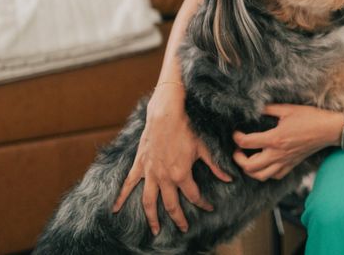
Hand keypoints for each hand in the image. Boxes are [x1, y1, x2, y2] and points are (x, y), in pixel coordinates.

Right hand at [112, 83, 231, 234]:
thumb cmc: (187, 128)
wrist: (166, 114)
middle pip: (171, 205)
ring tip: (155, 230)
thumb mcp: (204, 148)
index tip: (209, 207)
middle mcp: (164, 177)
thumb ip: (215, 166)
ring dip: (151, 218)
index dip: (203, 203)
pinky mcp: (140, 165)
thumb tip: (229, 178)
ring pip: (149, 202)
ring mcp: (150, 172)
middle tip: (184, 228)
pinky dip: (120, 197)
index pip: (194, 196)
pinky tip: (115, 210)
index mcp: (181, 174)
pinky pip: (128, 184)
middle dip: (178, 219)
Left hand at [232, 104, 342, 181]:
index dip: (237, 138)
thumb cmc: (310, 118)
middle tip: (238, 150)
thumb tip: (255, 108)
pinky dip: (265, 173)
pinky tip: (265, 163)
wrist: (328, 130)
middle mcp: (278, 154)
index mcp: (275, 138)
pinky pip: (274, 176)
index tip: (236, 133)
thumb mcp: (288, 109)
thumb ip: (269, 108)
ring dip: (250, 170)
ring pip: (260, 176)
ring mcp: (285, 162)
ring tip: (248, 159)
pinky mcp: (291, 165)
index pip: (247, 142)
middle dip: (238, 159)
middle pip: (249, 166)